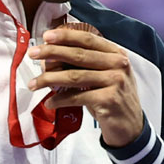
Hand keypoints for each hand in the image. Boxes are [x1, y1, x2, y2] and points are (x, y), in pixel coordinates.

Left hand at [27, 26, 142, 147]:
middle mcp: (118, 64)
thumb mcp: (107, 75)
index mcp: (117, 54)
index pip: (88, 39)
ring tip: (33, 83)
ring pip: (74, 76)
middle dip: (51, 53)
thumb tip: (54, 56)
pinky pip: (77, 97)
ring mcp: (115, 82)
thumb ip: (89, 63)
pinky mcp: (109, 100)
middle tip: (32, 54)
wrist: (130, 126)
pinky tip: (50, 102)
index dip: (66, 36)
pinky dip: (59, 100)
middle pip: (78, 55)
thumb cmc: (113, 98)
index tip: (46, 36)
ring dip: (49, 79)